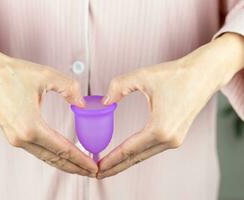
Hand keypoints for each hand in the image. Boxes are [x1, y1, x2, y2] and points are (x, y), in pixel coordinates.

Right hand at [0, 30, 97, 176]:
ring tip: (81, 167)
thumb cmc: (12, 73)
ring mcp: (15, 138)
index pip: (63, 149)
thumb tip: (82, 103)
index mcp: (31, 127)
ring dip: (64, 164)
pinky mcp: (13, 135)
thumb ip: (69, 88)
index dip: (81, 159)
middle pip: (55, 159)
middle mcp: (22, 138)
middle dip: (76, 167)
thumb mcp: (46, 75)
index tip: (94, 167)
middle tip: (93, 172)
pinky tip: (62, 155)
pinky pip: (38, 150)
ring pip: (46, 157)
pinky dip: (53, 155)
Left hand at [97, 33, 243, 178]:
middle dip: (115, 167)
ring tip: (108, 166)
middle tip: (97, 174)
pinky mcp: (176, 136)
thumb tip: (104, 101)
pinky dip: (136, 154)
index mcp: (160, 128)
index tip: (97, 168)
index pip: (129, 149)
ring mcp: (174, 140)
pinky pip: (151, 149)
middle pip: (136, 158)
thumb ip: (119, 86)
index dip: (111, 159)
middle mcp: (169, 139)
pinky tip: (127, 155)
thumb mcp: (143, 76)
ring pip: (143, 155)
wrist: (204, 74)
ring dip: (126, 162)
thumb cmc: (176, 74)